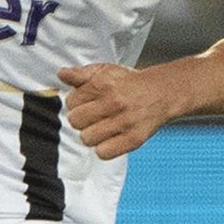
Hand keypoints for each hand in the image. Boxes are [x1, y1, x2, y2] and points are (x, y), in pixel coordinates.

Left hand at [58, 61, 174, 159]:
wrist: (161, 92)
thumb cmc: (129, 83)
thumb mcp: (105, 71)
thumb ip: (81, 74)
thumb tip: (62, 74)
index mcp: (104, 84)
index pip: (71, 102)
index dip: (76, 103)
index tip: (86, 103)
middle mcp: (114, 102)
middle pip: (76, 121)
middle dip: (81, 119)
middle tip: (93, 116)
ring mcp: (125, 122)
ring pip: (87, 138)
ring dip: (91, 135)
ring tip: (101, 128)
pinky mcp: (134, 139)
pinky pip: (103, 153)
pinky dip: (104, 149)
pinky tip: (109, 138)